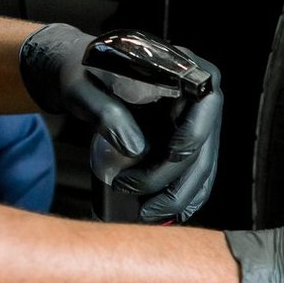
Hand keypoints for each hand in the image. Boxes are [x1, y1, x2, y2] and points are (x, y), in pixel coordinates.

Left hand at [19, 23, 223, 222]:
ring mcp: (196, 122)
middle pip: (203, 146)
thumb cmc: (81, 72)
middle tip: (142, 201)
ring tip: (147, 213)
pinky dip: (183, 196)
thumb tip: (135, 149)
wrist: (79, 74)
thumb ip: (106, 111)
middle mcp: (200, 96)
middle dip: (175, 182)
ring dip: (178, 197)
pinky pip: (194, 174)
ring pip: (202, 168)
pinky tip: (166, 214)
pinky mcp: (186, 141)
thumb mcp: (83, 87)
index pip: (204, 105)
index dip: (192, 135)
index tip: (170, 156)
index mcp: (185, 69)